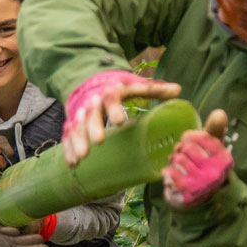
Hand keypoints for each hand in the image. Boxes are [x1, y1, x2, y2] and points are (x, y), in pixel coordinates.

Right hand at [63, 70, 181, 165]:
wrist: (90, 83)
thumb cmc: (119, 88)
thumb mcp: (135, 85)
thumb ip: (154, 89)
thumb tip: (178, 92)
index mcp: (110, 91)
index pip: (111, 97)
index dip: (114, 108)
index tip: (119, 121)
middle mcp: (92, 101)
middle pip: (90, 113)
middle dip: (92, 127)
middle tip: (98, 142)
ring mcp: (80, 113)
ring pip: (76, 125)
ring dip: (78, 141)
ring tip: (83, 157)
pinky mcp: (72, 123)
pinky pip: (67, 136)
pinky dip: (69, 149)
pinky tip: (73, 164)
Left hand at [162, 110, 231, 207]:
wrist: (197, 200)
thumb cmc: (204, 167)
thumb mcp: (212, 150)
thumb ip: (214, 130)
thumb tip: (220, 113)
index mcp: (224, 158)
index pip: (202, 136)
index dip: (190, 136)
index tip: (188, 140)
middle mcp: (216, 171)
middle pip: (187, 147)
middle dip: (180, 149)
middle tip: (181, 155)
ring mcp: (202, 183)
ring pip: (177, 158)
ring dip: (173, 160)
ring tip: (177, 165)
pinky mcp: (187, 192)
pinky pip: (170, 172)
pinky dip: (168, 171)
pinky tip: (172, 174)